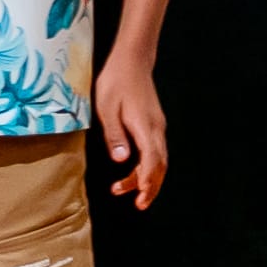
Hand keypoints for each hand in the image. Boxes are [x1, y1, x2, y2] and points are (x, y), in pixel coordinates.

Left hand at [94, 54, 170, 208]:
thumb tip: (120, 160)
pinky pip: (155, 151)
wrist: (132, 62)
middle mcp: (155, 129)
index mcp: (144, 126)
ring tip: (125, 191)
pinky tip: (134, 172)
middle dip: (150, 186)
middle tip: (139, 205)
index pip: (151, 159)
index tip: (141, 196)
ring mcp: (157, 127)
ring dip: (146, 178)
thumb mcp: (106, 108)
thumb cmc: (115, 83)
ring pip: (159, 159)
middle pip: (160, 164)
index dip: (147, 179)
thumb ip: (114, 135)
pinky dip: (147, 166)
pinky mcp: (153, 125)